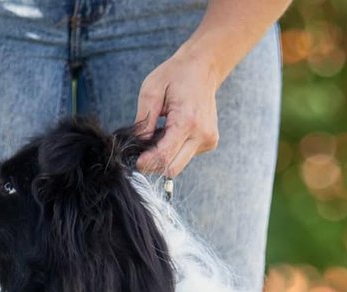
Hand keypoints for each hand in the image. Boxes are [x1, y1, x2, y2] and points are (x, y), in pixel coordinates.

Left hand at [133, 49, 224, 177]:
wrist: (203, 68)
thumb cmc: (175, 75)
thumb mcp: (151, 92)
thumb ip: (144, 122)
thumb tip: (137, 145)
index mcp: (187, 121)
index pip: (164, 156)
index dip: (147, 163)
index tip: (135, 162)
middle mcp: (202, 134)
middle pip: (173, 168)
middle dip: (154, 165)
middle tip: (141, 154)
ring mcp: (209, 140)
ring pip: (179, 164)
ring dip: (165, 156)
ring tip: (158, 135)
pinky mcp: (210, 142)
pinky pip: (187, 156)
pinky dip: (175, 150)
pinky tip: (173, 132)